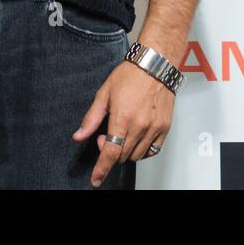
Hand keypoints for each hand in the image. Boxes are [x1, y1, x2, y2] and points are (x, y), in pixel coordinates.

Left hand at [72, 61, 173, 186]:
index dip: (101, 169)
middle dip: (111, 152)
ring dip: (126, 152)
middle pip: (123, 156)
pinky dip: (142, 151)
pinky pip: (153, 150)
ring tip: (122, 134)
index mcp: (122, 118)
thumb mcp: (104, 94)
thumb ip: (91, 118)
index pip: (110, 153)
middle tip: (107, 136)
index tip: (96, 179)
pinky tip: (136, 139)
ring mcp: (154, 128)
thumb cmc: (130, 75)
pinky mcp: (165, 127)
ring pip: (137, 156)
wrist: (155, 65)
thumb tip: (79, 136)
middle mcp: (140, 126)